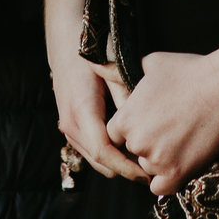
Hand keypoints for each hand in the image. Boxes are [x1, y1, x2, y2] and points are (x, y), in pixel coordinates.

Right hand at [52, 53, 143, 179]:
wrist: (65, 43)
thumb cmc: (91, 54)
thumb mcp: (113, 72)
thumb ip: (127, 98)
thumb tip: (146, 123)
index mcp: (82, 110)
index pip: (104, 152)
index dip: (127, 167)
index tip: (147, 175)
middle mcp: (71, 124)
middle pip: (100, 162)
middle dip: (125, 169)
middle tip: (153, 168)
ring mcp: (68, 128)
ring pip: (95, 160)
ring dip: (116, 163)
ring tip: (143, 157)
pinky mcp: (70, 128)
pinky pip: (90, 150)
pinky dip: (108, 154)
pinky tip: (127, 145)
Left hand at [108, 51, 218, 195]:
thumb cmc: (190, 72)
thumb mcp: (151, 63)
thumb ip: (120, 70)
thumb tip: (100, 65)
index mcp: (126, 118)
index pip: (116, 135)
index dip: (131, 129)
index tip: (148, 123)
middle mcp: (136, 141)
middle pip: (132, 151)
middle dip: (146, 143)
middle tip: (168, 130)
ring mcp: (156, 159)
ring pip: (147, 168)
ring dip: (159, 160)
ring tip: (180, 140)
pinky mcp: (177, 173)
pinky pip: (161, 188)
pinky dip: (167, 180)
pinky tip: (179, 164)